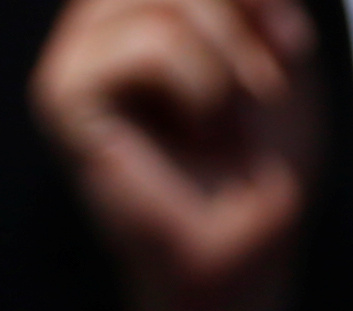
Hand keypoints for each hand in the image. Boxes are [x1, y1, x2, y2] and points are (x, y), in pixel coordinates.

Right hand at [32, 0, 324, 310]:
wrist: (246, 246)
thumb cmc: (258, 157)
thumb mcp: (273, 37)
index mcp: (139, 5)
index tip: (290, 40)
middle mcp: (97, 21)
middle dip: (240, 10)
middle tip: (266, 76)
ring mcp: (73, 55)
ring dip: (224, 51)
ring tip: (230, 107)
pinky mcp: (62, 97)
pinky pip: (143, 43)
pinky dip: (196, 80)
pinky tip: (198, 123)